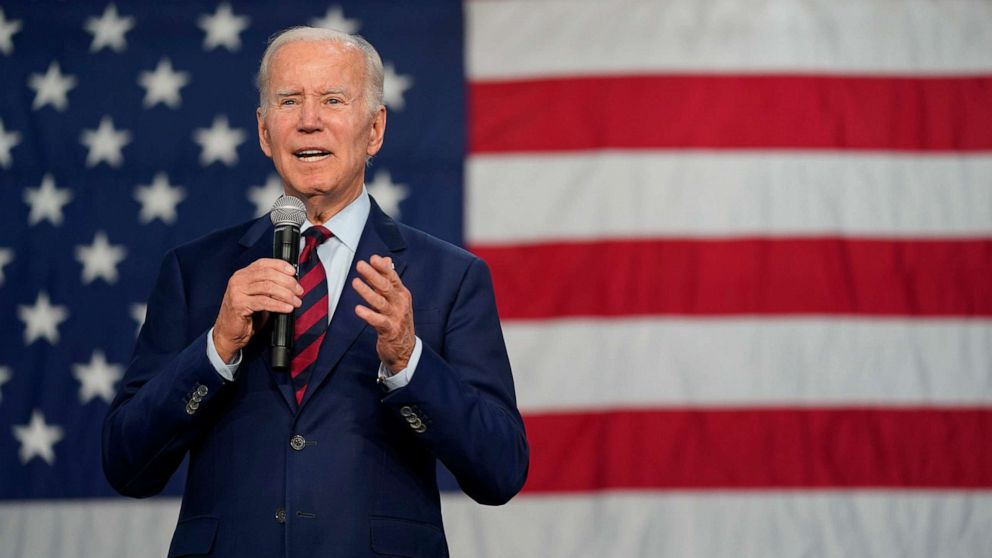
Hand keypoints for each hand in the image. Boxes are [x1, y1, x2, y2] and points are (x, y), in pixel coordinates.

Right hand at [213, 258, 302, 361]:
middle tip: (299, 291)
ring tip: (296, 302)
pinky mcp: (238, 305)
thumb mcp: (258, 296)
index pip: (264, 263)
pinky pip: (264, 302)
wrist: (228, 333)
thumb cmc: (245, 315)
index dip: (280, 265)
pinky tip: (287, 308)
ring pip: (267, 287)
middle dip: (287, 282)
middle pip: (268, 274)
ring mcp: (237, 292)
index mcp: (243, 274)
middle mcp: (238, 280)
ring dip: (286, 294)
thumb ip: (270, 287)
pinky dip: (278, 305)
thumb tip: (291, 282)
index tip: (293, 272)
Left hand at [353, 255, 414, 372]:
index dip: (382, 267)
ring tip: (355, 282)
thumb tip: (386, 260)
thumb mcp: (396, 299)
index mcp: (402, 294)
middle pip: (386, 287)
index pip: (392, 277)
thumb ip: (388, 280)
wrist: (406, 349)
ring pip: (380, 302)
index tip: (372, 258)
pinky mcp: (390, 331)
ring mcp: (396, 317)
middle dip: (372, 275)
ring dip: (367, 292)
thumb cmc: (398, 321)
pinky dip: (368, 315)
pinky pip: (378, 321)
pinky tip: (358, 309)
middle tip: (360, 265)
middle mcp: (400, 304)